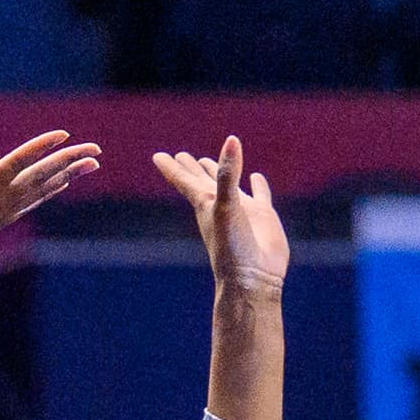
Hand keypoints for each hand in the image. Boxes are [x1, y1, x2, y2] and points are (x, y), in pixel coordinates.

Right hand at [0, 130, 98, 289]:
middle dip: (68, 160)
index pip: (16, 163)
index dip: (39, 148)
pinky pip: (32, 201)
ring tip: (91, 163)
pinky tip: (62, 182)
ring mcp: (2, 214)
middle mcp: (0, 202)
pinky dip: (50, 189)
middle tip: (96, 149)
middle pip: (40, 176)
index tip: (63, 136)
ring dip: (67, 174)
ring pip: (42, 189)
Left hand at [155, 136, 286, 296]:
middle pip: (202, 181)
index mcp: (206, 204)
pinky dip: (258, 185)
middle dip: (191, 168)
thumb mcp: (228, 206)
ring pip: (229, 185)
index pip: (184, 181)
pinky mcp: (263, 216)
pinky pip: (260, 195)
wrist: (254, 279)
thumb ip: (227, 175)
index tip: (157, 156)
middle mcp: (222, 206)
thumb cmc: (234, 248)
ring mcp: (242, 211)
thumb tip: (231, 141)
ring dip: (220, 173)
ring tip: (210, 161)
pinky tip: (256, 177)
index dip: (171, 168)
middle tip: (180, 156)